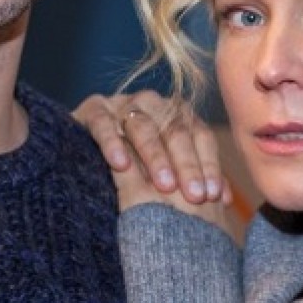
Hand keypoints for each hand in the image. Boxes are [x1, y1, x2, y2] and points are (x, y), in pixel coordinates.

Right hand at [73, 91, 230, 206]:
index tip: (213, 195)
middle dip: (187, 165)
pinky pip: (103, 123)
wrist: (79, 157)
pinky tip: (121, 166)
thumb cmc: (134, 173)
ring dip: (155, 156)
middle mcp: (152, 104)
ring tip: (164, 185)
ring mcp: (122, 104)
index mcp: (175, 115)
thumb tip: (224, 198)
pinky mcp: (92, 109)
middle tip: (194, 196)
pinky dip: (113, 143)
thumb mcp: (166, 175)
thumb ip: (194, 179)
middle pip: (175, 131)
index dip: (209, 164)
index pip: (200, 135)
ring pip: (144, 127)